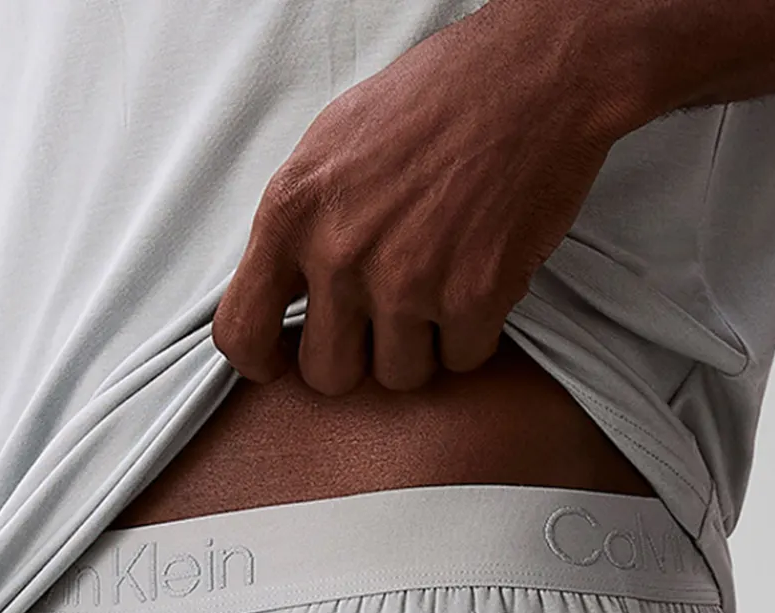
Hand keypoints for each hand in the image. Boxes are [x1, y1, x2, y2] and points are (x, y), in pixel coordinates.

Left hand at [213, 1, 620, 394]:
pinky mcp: (473, 296)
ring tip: (441, 286)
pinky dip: (476, 333)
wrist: (534, 75)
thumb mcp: (331, 145)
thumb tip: (279, 291)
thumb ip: (298, 224)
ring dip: (422, 347)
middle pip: (328, 375)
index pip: (240, 331)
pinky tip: (482, 279)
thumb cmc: (433, 101)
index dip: (262, 362)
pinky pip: (461, 360)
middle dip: (359, 358)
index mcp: (291, 212)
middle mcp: (339, 252)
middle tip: (386, 320)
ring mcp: (406, 279)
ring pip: (398, 376)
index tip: (283, 362)